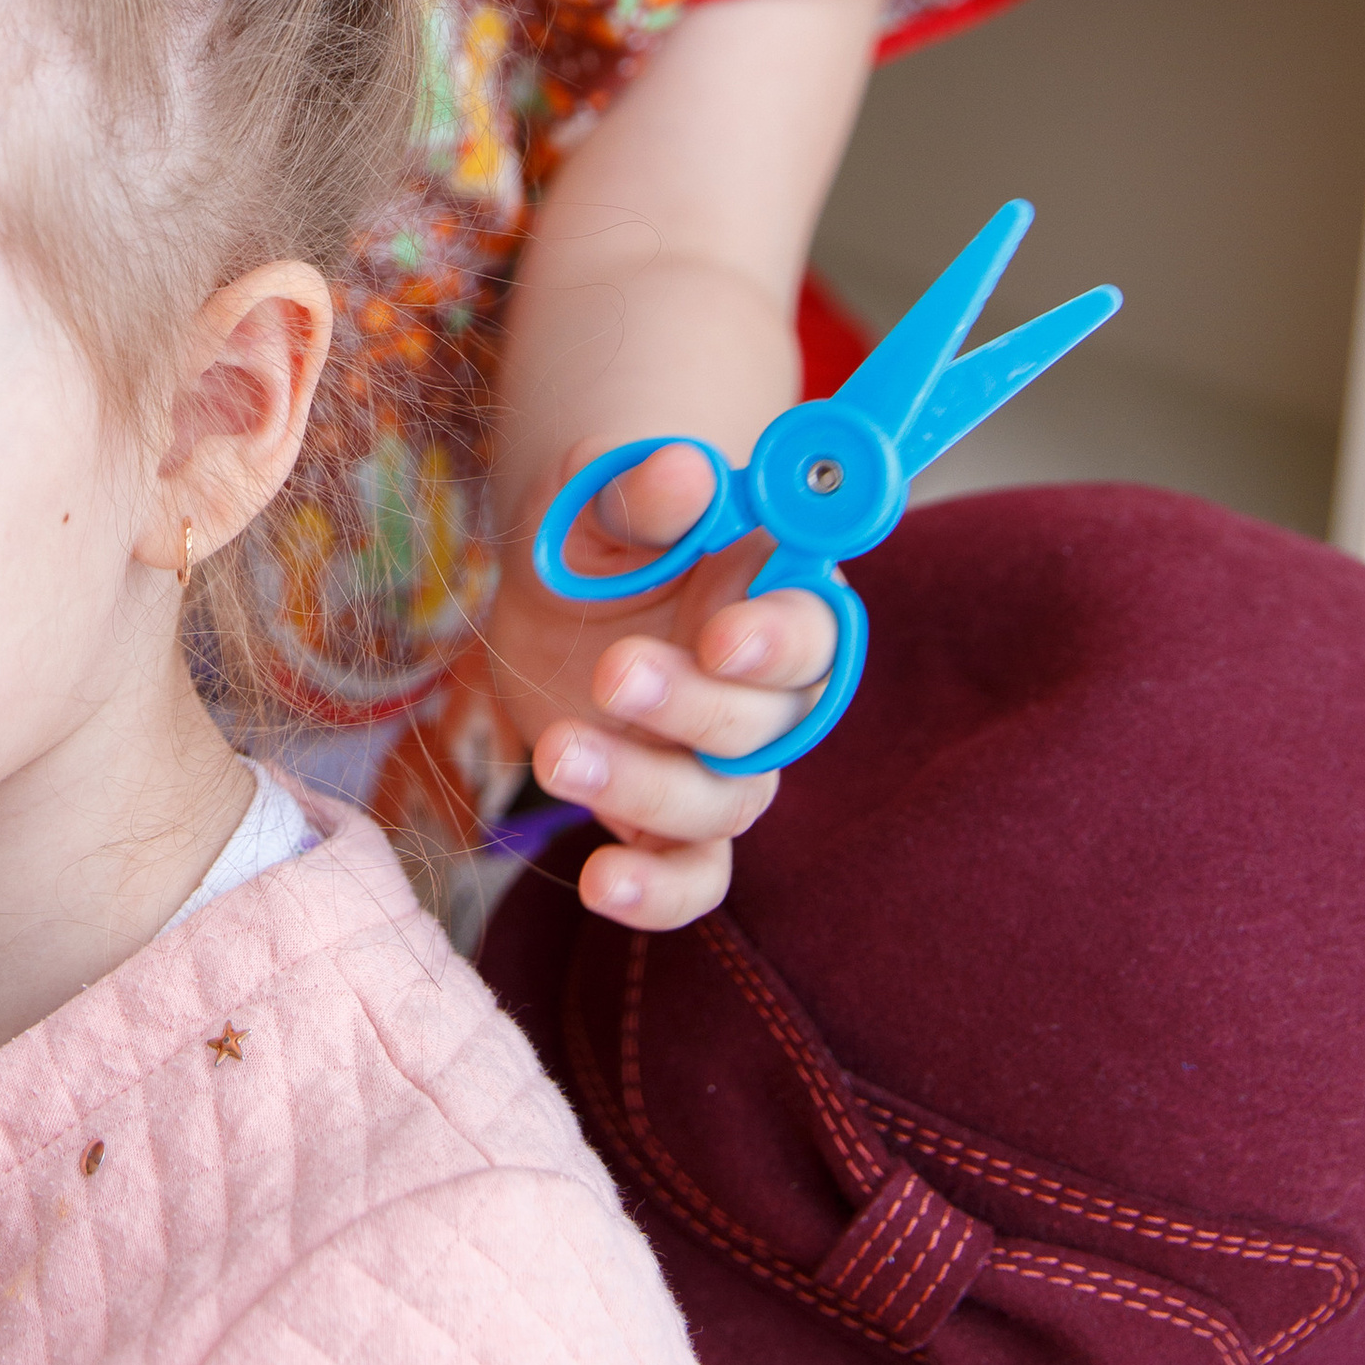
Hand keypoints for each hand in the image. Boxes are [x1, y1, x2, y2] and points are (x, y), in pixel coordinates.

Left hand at [489, 443, 841, 935]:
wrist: (553, 590)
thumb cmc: (597, 529)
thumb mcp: (597, 491)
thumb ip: (641, 488)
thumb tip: (686, 470)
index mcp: (775, 599)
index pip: (812, 631)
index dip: (776, 640)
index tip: (718, 635)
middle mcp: (764, 692)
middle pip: (766, 725)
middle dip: (693, 707)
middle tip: (612, 672)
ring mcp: (718, 761)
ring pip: (724, 804)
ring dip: (648, 788)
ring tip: (557, 752)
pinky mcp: (665, 814)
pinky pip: (692, 875)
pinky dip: (659, 893)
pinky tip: (602, 884)